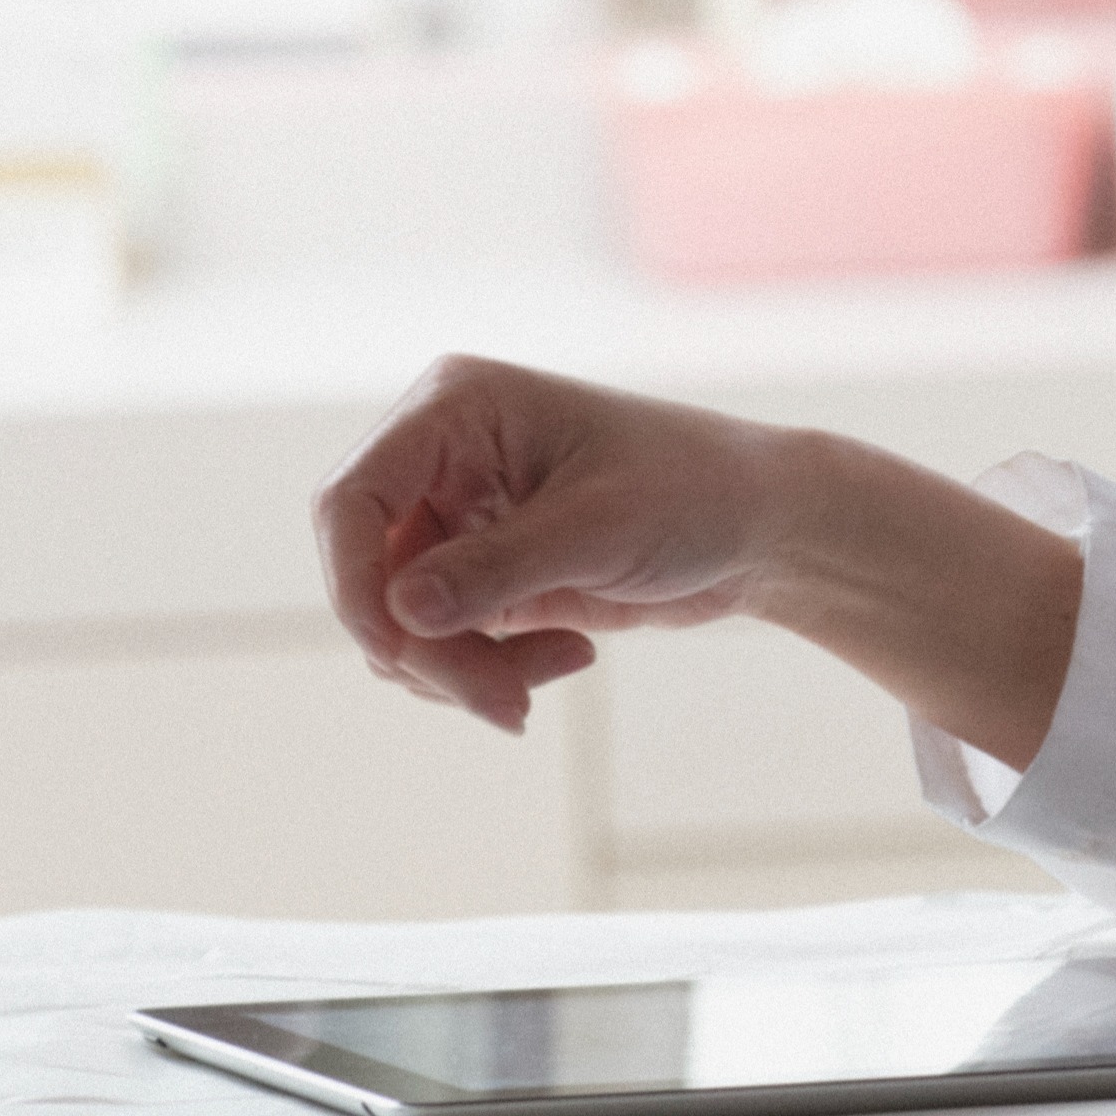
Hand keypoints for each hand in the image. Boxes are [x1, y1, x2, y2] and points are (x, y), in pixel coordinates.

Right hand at [312, 356, 1087, 762]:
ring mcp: (456, 518)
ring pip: (399, 623)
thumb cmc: (695, 495)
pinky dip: (489, 671)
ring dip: (461, 670)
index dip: (353, 583)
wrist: (763, 528)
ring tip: (550, 675)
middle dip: (428, 651)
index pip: (352, 498)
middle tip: (507, 707)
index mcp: (455, 408)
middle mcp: (441, 456)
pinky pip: (441, 645)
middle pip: (370, 575)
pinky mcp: (480, 573)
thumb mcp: (598, 530)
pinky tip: (571, 656)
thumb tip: (397, 614)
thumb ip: (495, 570)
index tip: (397, 654)